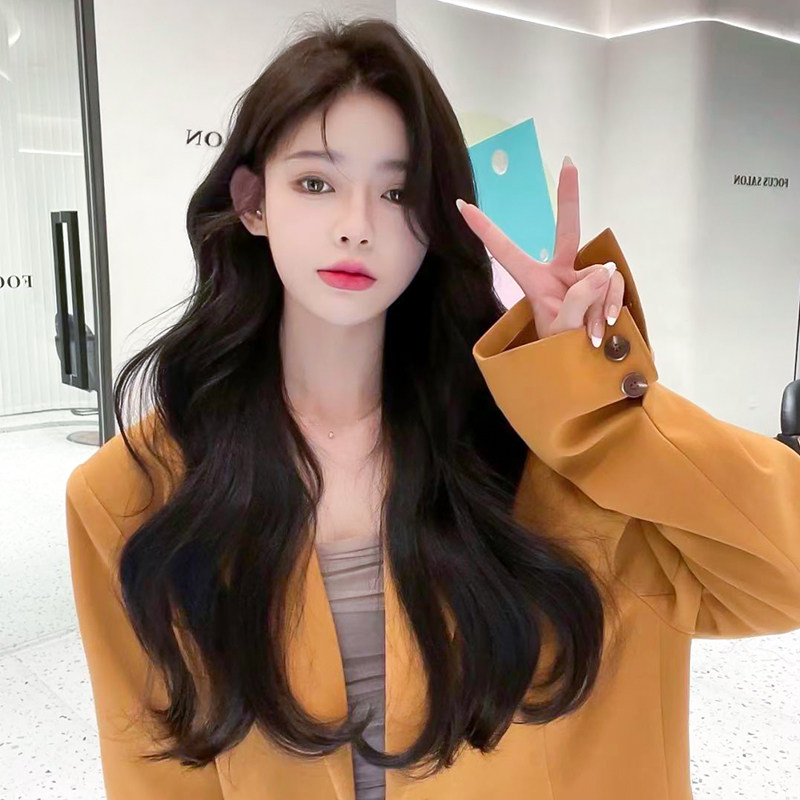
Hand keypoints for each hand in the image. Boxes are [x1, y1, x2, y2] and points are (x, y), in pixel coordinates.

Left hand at [456, 157, 624, 346]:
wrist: (586, 373)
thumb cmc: (560, 356)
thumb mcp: (562, 332)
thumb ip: (579, 302)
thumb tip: (603, 271)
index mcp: (535, 282)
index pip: (505, 251)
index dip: (484, 229)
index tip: (462, 206)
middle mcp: (560, 274)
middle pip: (567, 230)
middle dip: (569, 197)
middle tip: (569, 162)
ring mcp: (585, 279)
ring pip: (601, 276)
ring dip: (600, 306)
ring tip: (591, 334)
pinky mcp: (607, 287)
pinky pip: (617, 285)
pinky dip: (614, 306)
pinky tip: (608, 326)